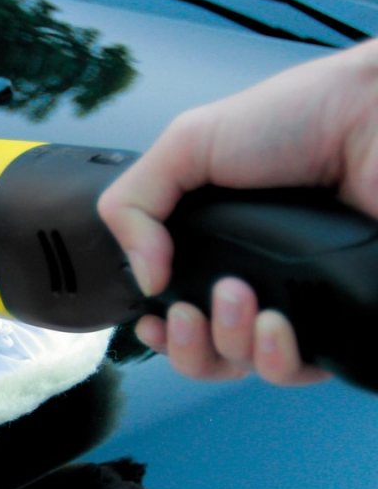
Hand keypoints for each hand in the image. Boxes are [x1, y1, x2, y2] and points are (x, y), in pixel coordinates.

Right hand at [98, 37, 377, 384]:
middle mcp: (250, 278)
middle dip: (184, 345)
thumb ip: (134, 204)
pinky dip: (271, 358)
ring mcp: (291, 302)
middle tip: (186, 313)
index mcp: (211, 244)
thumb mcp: (186, 144)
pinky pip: (293, 370)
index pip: (175, 306)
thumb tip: (144, 279)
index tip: (151, 321)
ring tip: (235, 295)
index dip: (158, 327)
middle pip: (202, 351)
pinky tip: (272, 324)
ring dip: (224, 341)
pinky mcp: (333, 319)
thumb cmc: (295, 118)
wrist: (371, 118)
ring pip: (240, 364)